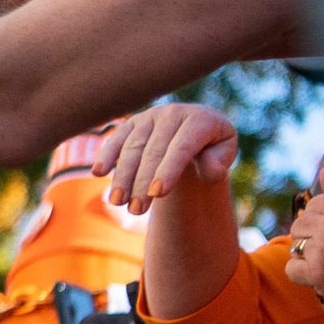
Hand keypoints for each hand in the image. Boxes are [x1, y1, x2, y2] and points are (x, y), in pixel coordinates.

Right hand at [94, 103, 239, 214]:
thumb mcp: (225, 152)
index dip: (169, 170)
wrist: (197, 126)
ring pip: (132, 147)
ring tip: (117, 201)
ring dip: (123, 175)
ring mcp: (150, 116)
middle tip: (136, 210)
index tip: (158, 194)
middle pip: (153, 150)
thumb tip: (210, 170)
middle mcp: (172, 113)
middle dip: (142, 181)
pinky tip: (98, 172)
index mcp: (199, 119)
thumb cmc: (212, 146)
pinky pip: (117, 138)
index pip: (182, 147)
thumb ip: (219, 163)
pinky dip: (107, 154)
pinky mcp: (133, 122)